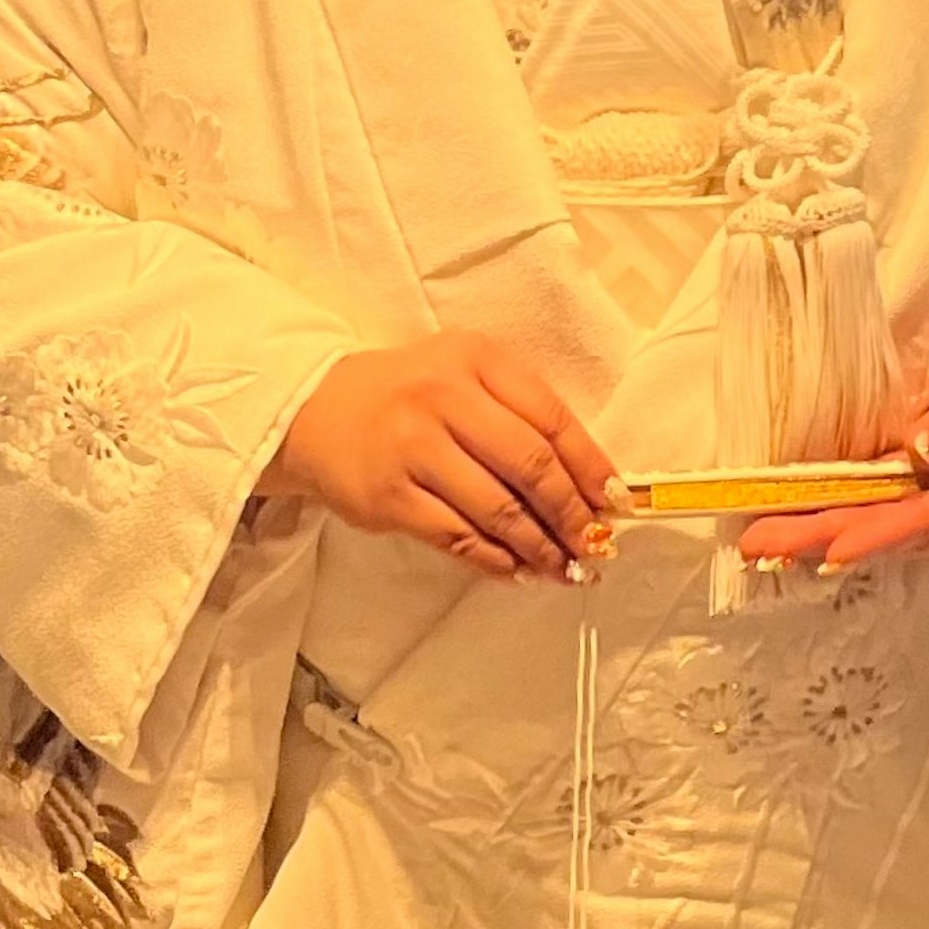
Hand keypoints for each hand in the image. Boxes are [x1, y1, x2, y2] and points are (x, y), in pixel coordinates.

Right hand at [262, 333, 612, 584]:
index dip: (592, 466)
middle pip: (531, 466)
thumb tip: (587, 487)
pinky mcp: (388, 495)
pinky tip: (515, 570)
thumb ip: (518, 415)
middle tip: (593, 546)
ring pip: (498, 509)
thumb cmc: (403, 395)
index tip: (617, 502)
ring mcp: (412, 446)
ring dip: (540, 547)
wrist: (310, 409)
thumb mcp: (460, 377)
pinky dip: (494, 561)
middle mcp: (443, 395)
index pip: (551, 416)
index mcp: (474, 358)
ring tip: (563, 568)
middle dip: (572, 515)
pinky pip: (457, 537)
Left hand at [737, 331, 928, 572]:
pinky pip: (888, 520)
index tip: (829, 546)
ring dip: (824, 536)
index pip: (927, 518)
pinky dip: (844, 523)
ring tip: (766, 544)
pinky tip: (804, 529)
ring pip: (884, 533)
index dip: (876, 532)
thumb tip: (911, 449)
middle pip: (892, 534)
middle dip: (823, 538)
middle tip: (761, 545)